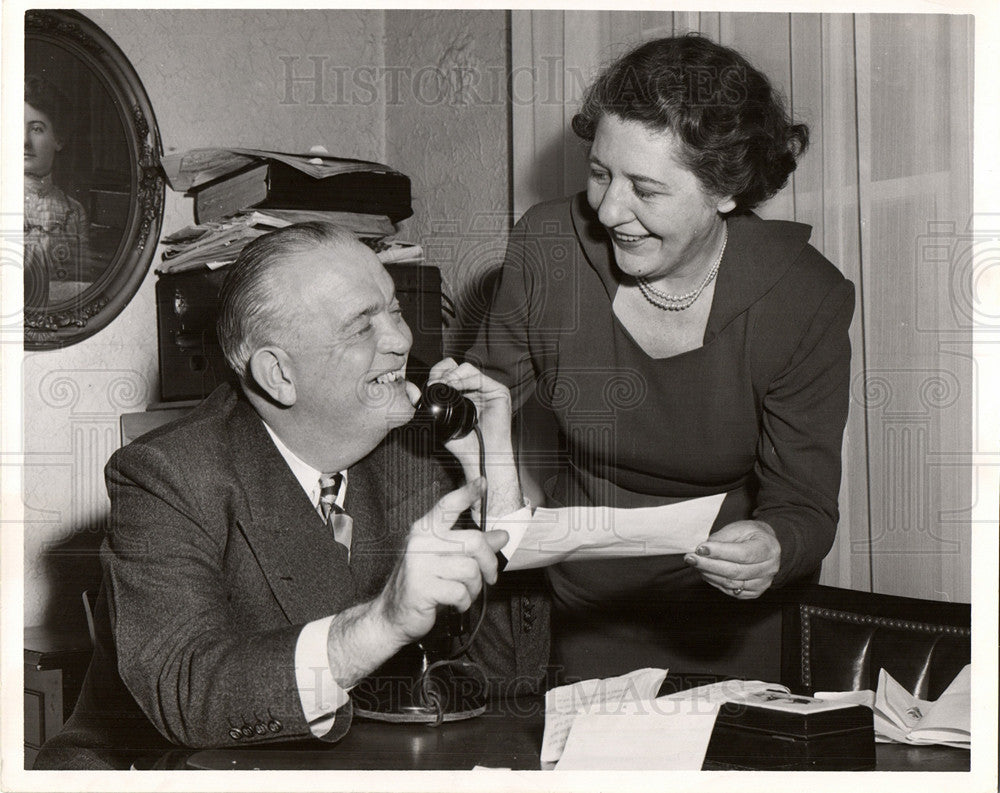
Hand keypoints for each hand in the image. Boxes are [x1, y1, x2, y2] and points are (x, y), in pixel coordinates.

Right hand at [378, 478, 508, 643]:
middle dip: (489, 563)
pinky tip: (455, 603)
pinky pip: (461, 592)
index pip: (447, 506)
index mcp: (425, 530)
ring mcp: (419, 564)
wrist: (392, 616)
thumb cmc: (422, 584)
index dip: (467, 493)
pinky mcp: (422, 587)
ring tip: (466, 592)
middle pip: (474, 541)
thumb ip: (473, 546)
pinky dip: (465, 602)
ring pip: (470, 569)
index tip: (483, 482)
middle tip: (491, 576)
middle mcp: (421, 542)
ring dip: (475, 587)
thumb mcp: (446, 560)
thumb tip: (502, 536)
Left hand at [426, 358, 513, 467]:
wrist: (480, 458)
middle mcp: (476, 389)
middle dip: (442, 371)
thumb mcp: (439, 422)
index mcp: (464, 393)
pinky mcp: (499, 391)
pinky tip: (454, 388)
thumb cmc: (463, 444)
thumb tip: (411, 389)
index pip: (449, 372)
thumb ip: (426, 405)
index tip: (428, 385)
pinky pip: (478, 377)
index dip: (437, 373)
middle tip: (433, 384)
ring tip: (443, 386)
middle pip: (457, 367)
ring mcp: (488, 389)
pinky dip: (463, 380)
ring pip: (466, 369)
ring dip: (451, 375)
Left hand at [683, 520, 780, 599]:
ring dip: (709, 574)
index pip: (742, 553)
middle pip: (735, 571)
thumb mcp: (738, 528)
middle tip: (690, 558)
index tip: (700, 548)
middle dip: (708, 565)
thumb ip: (721, 539)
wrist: (764, 546)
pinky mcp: (753, 593)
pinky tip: (705, 572)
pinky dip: (715, 582)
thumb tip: (703, 550)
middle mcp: (769, 568)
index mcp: (768, 548)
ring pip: (731, 583)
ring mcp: (762, 583)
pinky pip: (731, 591)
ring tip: (695, 563)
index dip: (719, 552)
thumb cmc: (750, 535)